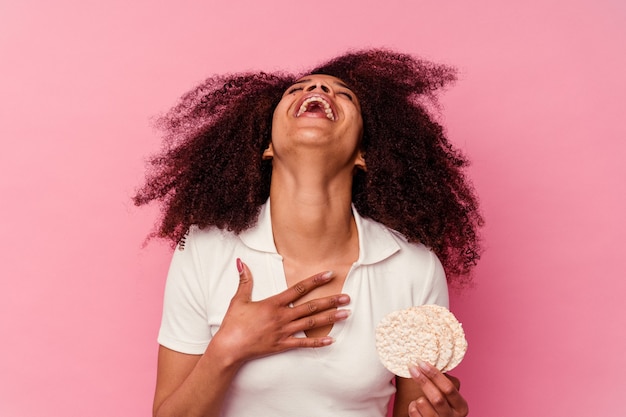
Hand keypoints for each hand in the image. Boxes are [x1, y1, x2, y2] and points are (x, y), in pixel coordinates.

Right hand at [210, 258, 350, 363]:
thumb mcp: (238, 300)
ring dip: (330, 318)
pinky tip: (331, 340)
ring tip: (345, 314)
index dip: (315, 281)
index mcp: (273, 304)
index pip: (298, 289)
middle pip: (311, 307)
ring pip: (311, 324)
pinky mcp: (282, 345)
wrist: (229, 348)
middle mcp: (282, 317)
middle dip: (330, 301)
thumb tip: (241, 262)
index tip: (329, 274)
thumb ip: (244, 281)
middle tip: (347, 297)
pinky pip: (303, 344)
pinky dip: (317, 342)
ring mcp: (284, 332)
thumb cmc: (233, 324)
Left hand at [407, 361, 468, 416]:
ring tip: (421, 397)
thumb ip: (444, 382)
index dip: (434, 374)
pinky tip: (418, 407)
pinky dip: (412, 406)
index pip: (449, 388)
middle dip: (423, 380)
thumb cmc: (441, 406)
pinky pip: (414, 411)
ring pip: (423, 403)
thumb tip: (432, 361)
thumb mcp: (449, 396)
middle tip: (412, 367)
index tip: (422, 362)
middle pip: (437, 397)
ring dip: (418, 397)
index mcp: (461, 407)